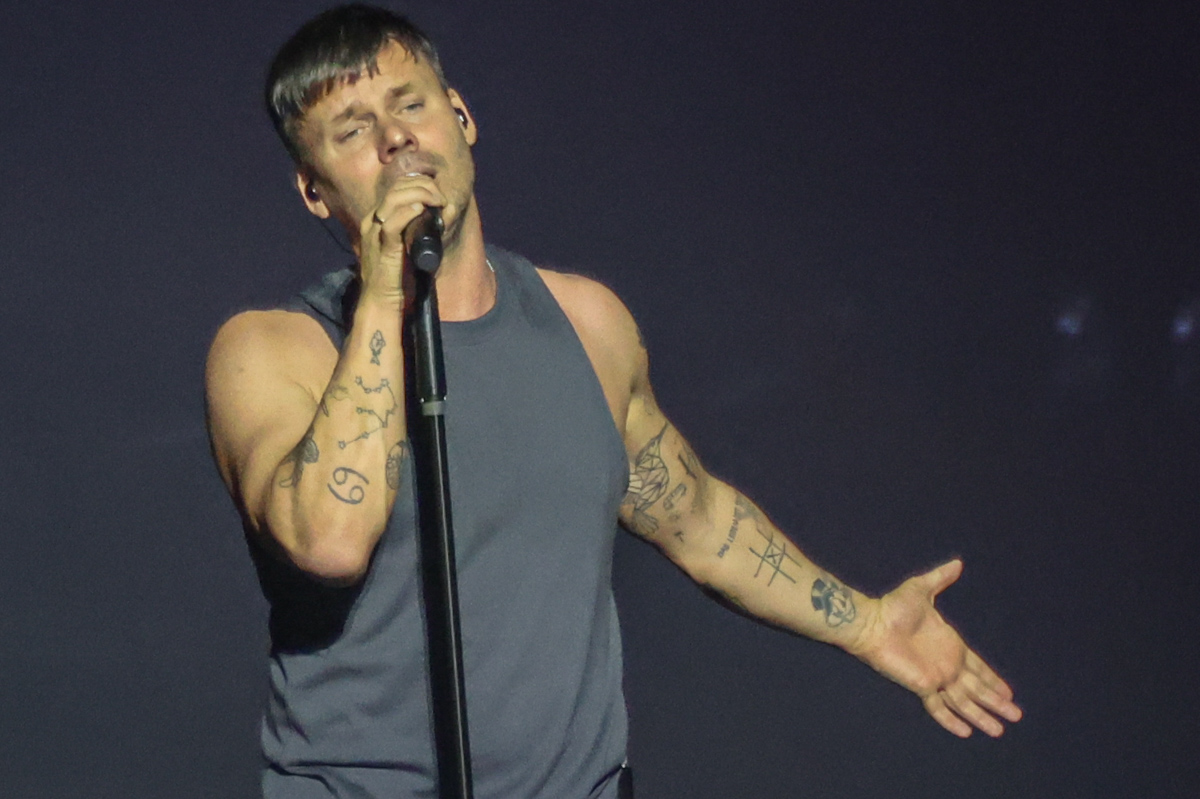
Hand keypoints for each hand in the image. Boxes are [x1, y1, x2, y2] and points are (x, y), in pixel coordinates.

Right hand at [357, 173, 451, 302]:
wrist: (381, 301)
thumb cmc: (396, 276)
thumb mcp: (407, 245)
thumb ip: (418, 228)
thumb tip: (443, 213)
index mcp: (377, 219)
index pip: (396, 188)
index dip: (419, 184)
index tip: (438, 193)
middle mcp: (373, 221)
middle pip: (396, 189)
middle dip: (422, 186)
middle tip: (441, 197)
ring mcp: (375, 233)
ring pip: (393, 200)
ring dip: (419, 195)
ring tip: (437, 201)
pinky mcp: (382, 248)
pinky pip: (391, 224)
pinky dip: (407, 213)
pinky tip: (421, 210)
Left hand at [852, 559, 1022, 736]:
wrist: (871, 622)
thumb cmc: (892, 607)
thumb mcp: (921, 589)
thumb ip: (940, 578)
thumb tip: (957, 563)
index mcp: (951, 645)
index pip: (978, 668)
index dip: (993, 679)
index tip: (1009, 692)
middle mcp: (947, 664)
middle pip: (977, 688)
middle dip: (996, 702)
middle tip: (1016, 715)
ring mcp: (935, 677)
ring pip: (964, 701)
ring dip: (982, 715)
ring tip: (999, 730)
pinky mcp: (921, 685)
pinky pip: (939, 706)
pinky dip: (951, 719)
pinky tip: (966, 732)